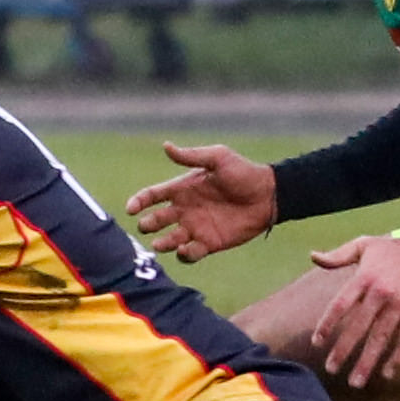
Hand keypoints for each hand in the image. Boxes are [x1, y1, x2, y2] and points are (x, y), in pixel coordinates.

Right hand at [128, 140, 274, 261]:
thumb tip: (165, 146)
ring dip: (162, 244)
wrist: (268, 196)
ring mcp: (196, 228)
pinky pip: (190, 253)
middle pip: (156, 220)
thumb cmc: (244, 172)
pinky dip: (184, 254)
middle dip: (148, 225)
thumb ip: (191, 156)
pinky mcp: (210, 243)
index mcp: (183, 188)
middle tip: (147, 226)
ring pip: (169, 240)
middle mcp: (185, 209)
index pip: (152, 196)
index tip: (131, 209)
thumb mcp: (217, 158)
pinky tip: (186, 249)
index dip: (138, 202)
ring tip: (160, 245)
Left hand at [298, 228, 399, 390]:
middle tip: (331, 369)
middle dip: (343, 351)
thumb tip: (313, 256)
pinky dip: (397, 358)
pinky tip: (387, 373)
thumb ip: (338, 255)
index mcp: (364, 277)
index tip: (317, 342)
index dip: (327, 325)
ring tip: (356, 381)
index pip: (340, 305)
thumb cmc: (395, 248)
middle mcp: (381, 293)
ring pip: (381, 338)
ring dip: (368, 362)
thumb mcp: (365, 244)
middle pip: (359, 327)